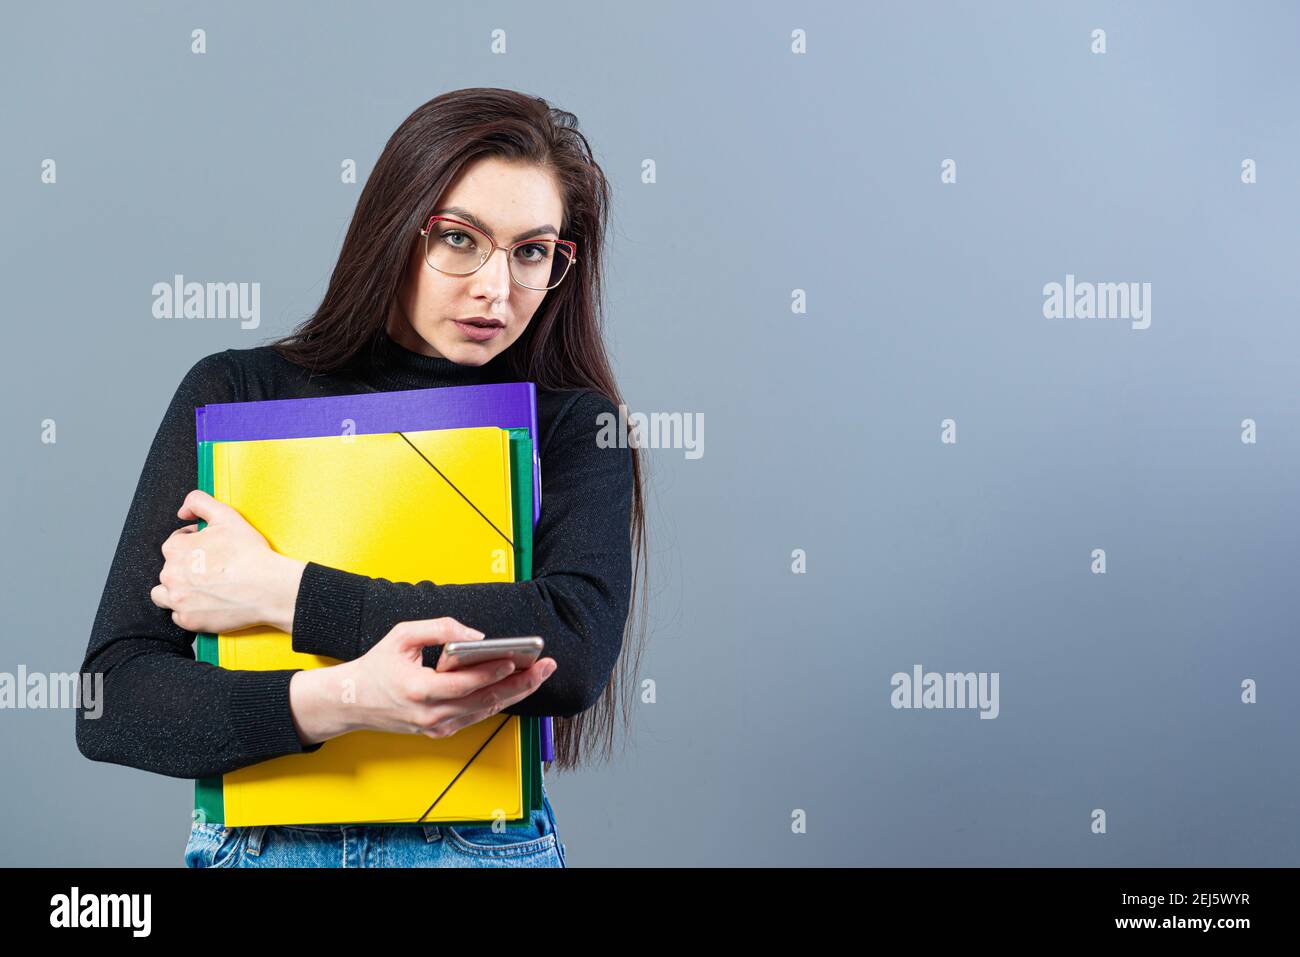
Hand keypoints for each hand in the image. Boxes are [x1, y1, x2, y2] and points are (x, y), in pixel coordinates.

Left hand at [150, 489, 305, 633]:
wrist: (268, 587)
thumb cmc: (249, 553)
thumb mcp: (226, 515)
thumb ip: (198, 502)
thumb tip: (182, 511)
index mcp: (176, 548)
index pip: (175, 543)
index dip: (195, 543)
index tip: (211, 550)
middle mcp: (170, 574)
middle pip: (170, 569)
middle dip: (187, 568)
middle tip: (213, 569)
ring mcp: (178, 599)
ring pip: (165, 594)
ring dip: (179, 591)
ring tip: (204, 588)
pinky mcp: (188, 620)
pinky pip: (179, 616)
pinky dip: (190, 611)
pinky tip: (208, 603)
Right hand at [324, 618, 557, 739]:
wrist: (353, 701)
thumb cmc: (377, 666)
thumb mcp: (402, 635)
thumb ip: (439, 629)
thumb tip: (475, 636)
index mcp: (418, 690)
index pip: (465, 684)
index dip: (493, 672)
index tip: (516, 659)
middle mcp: (430, 715)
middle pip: (484, 701)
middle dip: (519, 684)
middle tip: (545, 668)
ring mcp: (436, 727)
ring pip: (485, 712)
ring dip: (514, 693)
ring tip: (539, 675)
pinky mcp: (440, 731)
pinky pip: (475, 716)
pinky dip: (497, 701)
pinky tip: (515, 686)